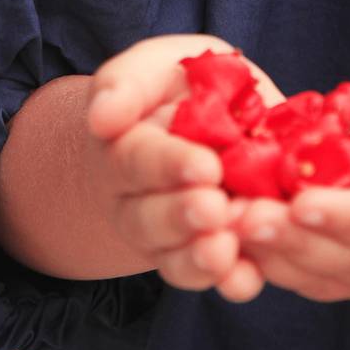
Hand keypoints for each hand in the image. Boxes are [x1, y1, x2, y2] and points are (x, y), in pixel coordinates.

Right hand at [85, 34, 283, 301]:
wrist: (213, 116)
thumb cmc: (178, 86)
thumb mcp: (156, 66)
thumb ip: (126, 82)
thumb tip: (102, 116)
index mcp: (123, 150)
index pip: (138, 160)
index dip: (168, 166)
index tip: (204, 166)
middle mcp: (140, 202)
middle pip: (149, 219)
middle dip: (181, 217)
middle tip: (214, 209)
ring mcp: (175, 236)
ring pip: (174, 259)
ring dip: (199, 259)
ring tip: (225, 251)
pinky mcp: (214, 253)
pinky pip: (215, 278)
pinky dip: (231, 282)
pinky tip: (248, 277)